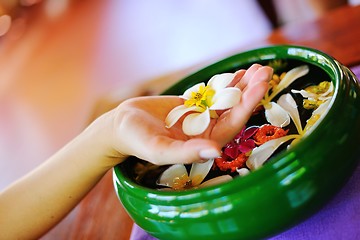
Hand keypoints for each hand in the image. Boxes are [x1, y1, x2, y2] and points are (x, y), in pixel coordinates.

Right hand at [106, 64, 271, 164]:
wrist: (123, 125)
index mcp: (203, 144)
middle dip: (250, 91)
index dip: (247, 106)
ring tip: (258, 68)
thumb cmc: (138, 140)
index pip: (232, 124)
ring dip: (243, 85)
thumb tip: (215, 152)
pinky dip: (226, 83)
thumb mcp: (159, 149)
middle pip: (234, 110)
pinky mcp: (194, 106)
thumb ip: (186, 153)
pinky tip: (239, 73)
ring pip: (226, 100)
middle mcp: (207, 132)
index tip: (260, 86)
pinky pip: (213, 93)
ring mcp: (201, 117)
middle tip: (265, 71)